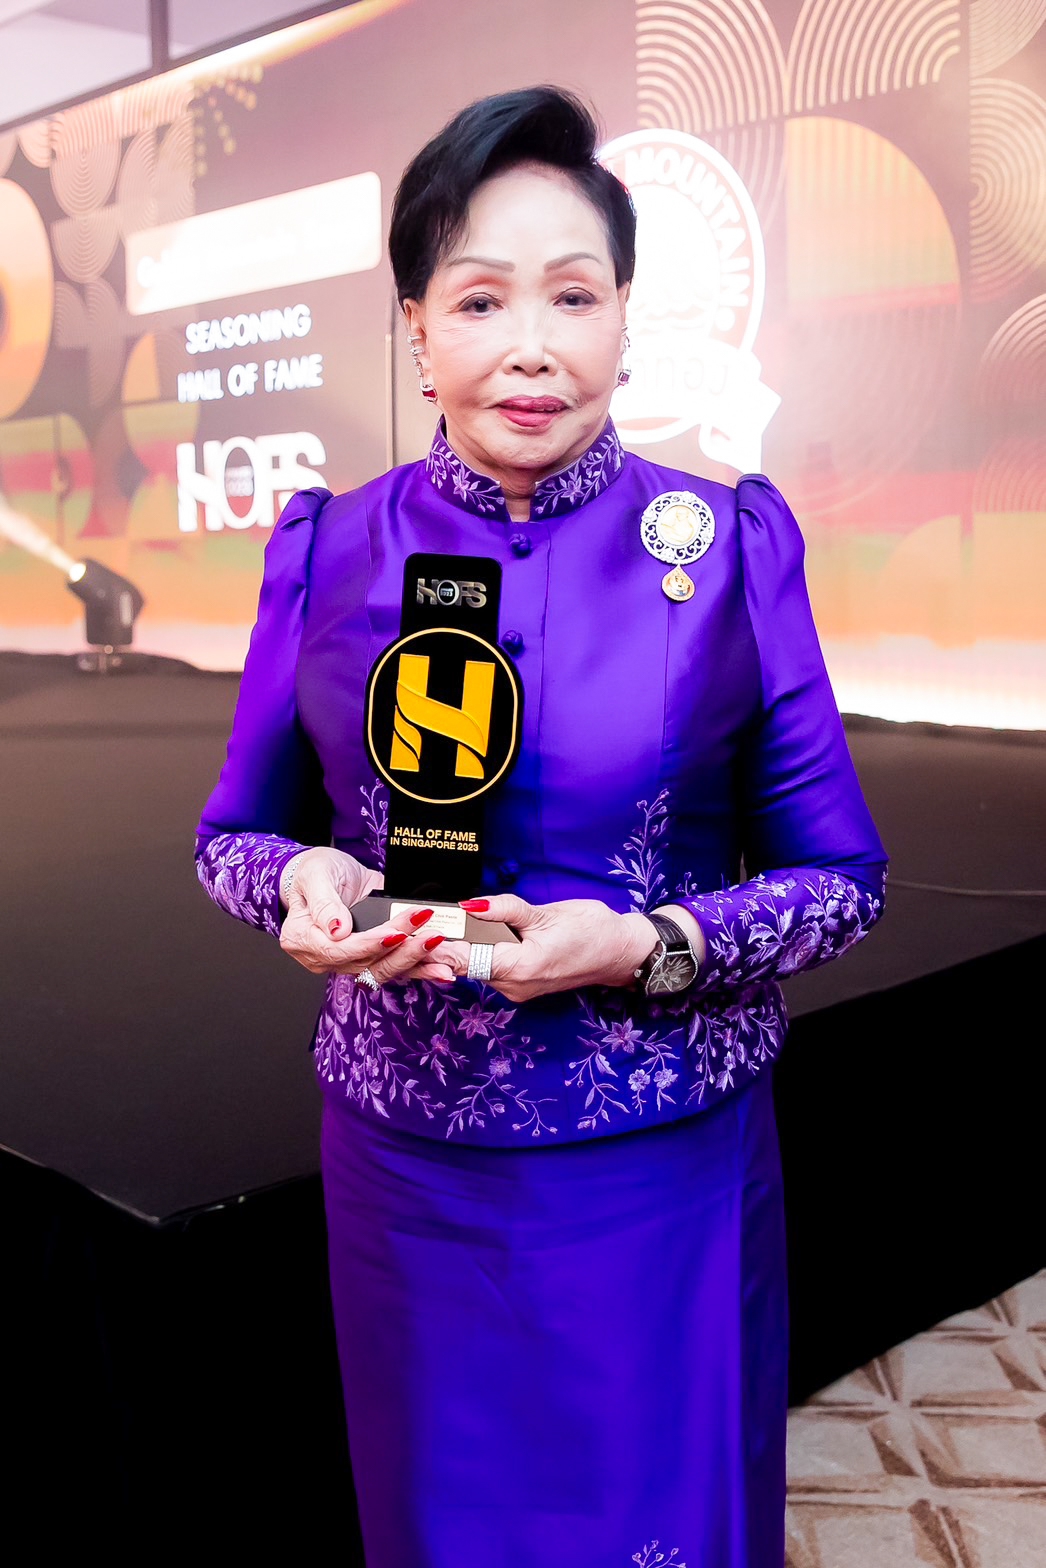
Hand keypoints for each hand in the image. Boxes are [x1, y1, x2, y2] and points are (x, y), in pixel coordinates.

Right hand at [278, 847, 454, 984]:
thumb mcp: (315, 876)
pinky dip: (418, 968)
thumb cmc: (314, 873)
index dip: (369, 944)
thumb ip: (324, 903)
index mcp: (303, 939)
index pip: (338, 950)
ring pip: (382, 970)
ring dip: (415, 965)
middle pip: (365, 963)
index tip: (395, 934)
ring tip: (441, 958)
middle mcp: (324, 956)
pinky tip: (439, 969)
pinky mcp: (367, 957)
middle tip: (429, 936)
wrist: (325, 873)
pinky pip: (392, 966)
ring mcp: (346, 960)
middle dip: (402, 951)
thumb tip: (337, 930)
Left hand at [439, 895, 657, 1003]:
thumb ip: (504, 910)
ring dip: (463, 946)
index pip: (462, 959)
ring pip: (477, 967)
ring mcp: (518, 990)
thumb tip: (468, 905)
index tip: (416, 926)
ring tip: (444, 921)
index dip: (436, 944)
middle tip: (424, 916)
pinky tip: (473, 934)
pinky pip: (491, 969)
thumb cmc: (590, 930)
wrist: (621, 952)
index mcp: (518, 968)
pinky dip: (480, 952)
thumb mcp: (545, 913)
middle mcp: (514, 987)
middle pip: (465, 964)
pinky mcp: (523, 986)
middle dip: (446, 941)